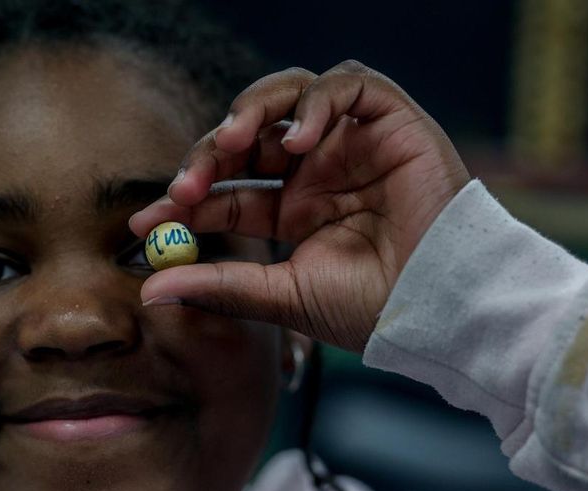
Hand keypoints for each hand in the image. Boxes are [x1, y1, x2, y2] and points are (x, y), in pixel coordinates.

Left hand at [129, 60, 469, 351]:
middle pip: (246, 135)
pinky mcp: (389, 119)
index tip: (145, 222)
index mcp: (291, 210)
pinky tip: (298, 142)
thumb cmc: (372, 307)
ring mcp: (349, 142)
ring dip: (250, 112)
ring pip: (288, 94)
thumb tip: (151, 291)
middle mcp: (315, 170)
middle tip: (184, 186)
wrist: (443, 307)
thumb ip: (219, 286)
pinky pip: (346, 85)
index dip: (185, 199)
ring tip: (233, 142)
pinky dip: (317, 102)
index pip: (226, 191)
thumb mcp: (283, 296)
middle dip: (208, 155)